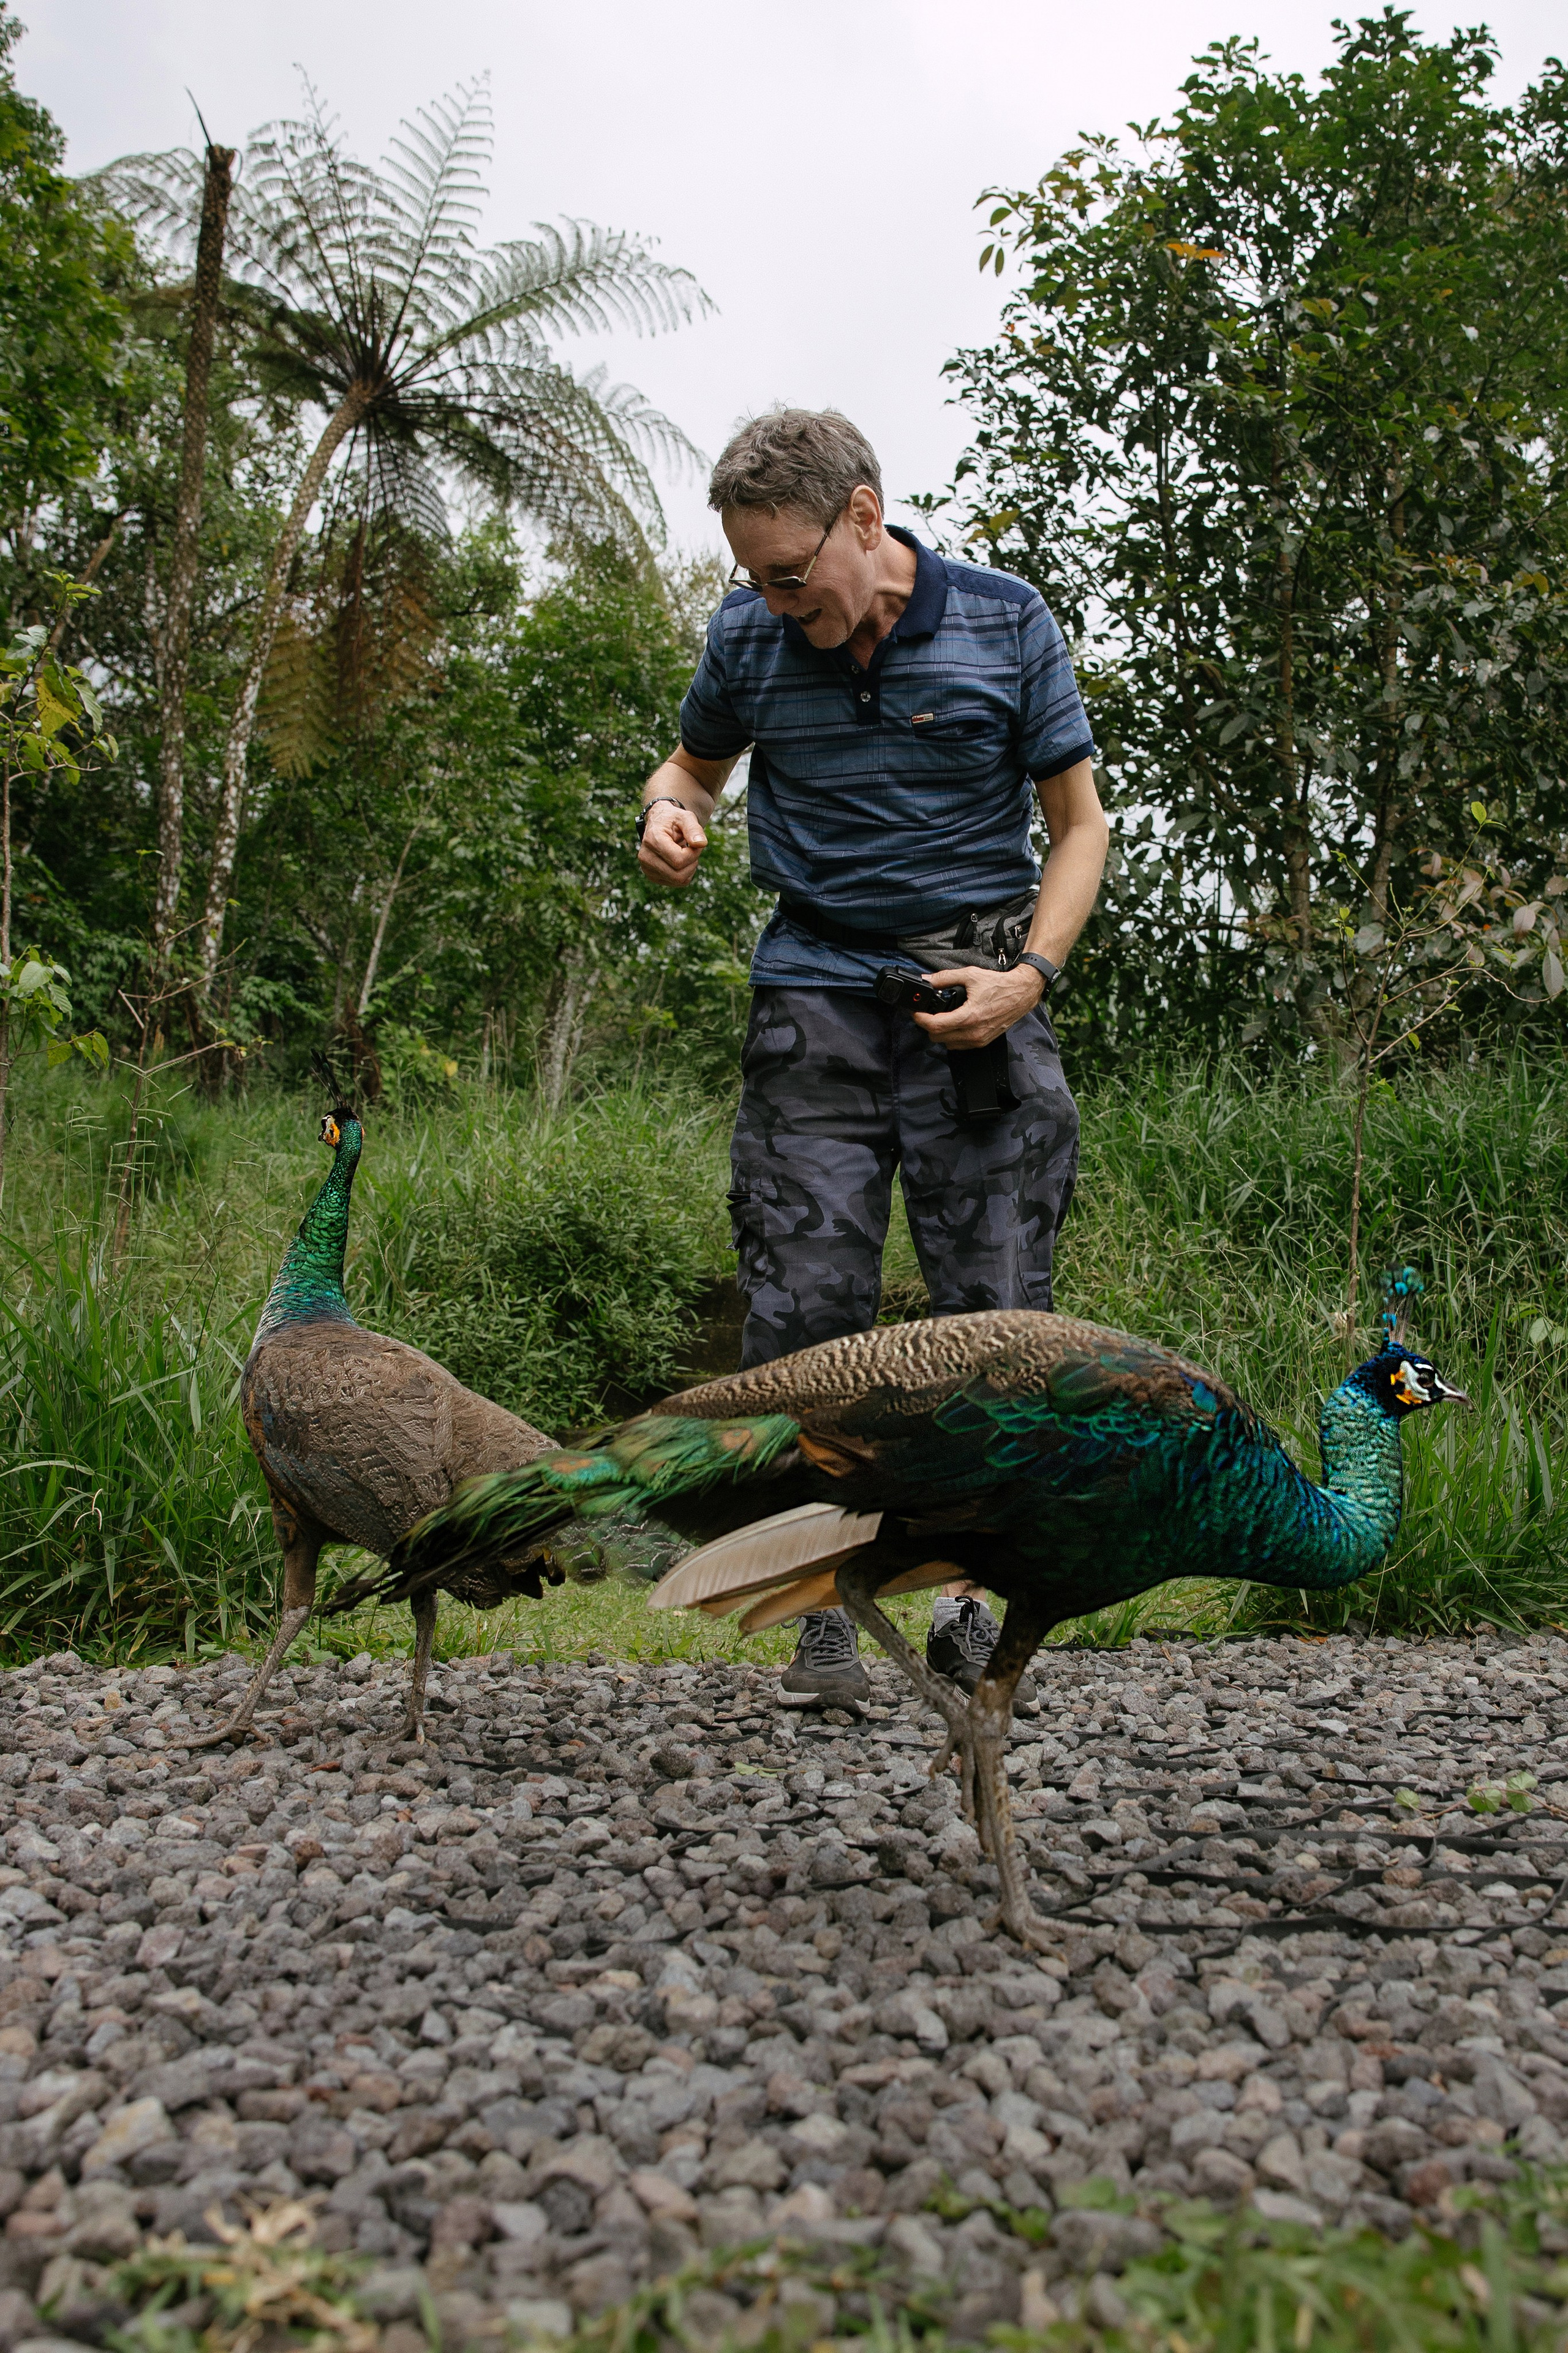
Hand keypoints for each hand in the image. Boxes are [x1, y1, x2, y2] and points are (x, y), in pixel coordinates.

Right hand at [638, 801, 707, 887]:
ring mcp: (647, 869)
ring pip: (679, 881)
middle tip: (692, 849)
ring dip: (689, 868)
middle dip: (692, 863)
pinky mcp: (652, 876)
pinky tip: (680, 860)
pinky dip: (684, 873)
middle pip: (678, 875)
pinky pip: (677, 883)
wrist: (659, 824)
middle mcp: (646, 857)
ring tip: (685, 853)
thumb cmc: (674, 820)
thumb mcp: (686, 817)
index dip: (693, 854)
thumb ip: (694, 829)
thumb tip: (701, 844)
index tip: (695, 843)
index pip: (678, 860)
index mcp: (652, 840)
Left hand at [913, 961, 1044, 1048]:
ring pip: (947, 1044)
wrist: (1021, 993)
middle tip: (928, 1013)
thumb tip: (928, 980)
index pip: (935, 1026)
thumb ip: (945, 978)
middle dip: (929, 1025)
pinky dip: (952, 1037)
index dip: (920, 1019)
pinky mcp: (983, 1042)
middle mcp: (973, 1032)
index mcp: (969, 1017)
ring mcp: (978, 1040)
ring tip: (942, 1018)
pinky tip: (955, 1024)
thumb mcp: (970, 975)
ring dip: (941, 1033)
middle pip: (937, 1038)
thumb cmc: (999, 985)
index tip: (916, 1012)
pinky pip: (960, 1045)